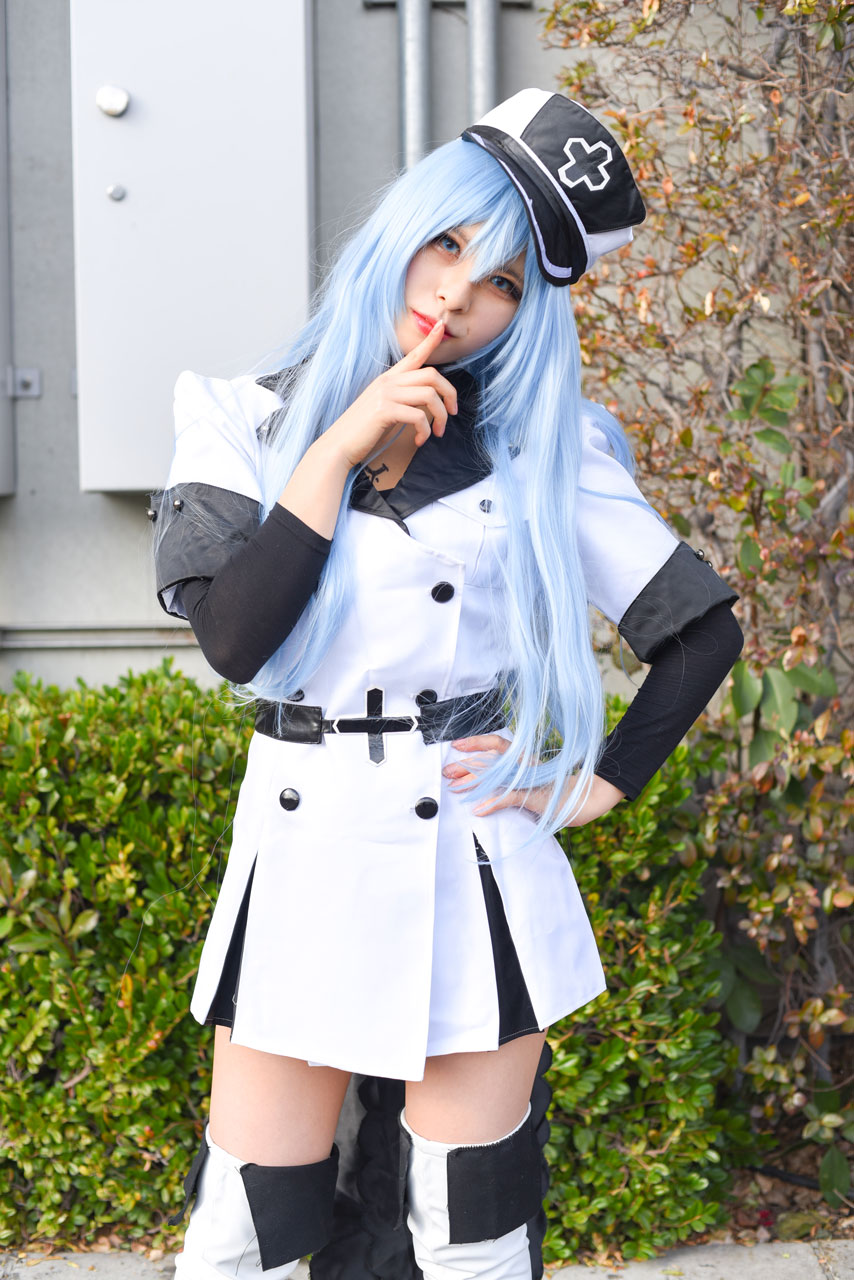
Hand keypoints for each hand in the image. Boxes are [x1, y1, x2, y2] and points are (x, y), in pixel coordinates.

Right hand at [323, 322, 458, 468]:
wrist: (339, 445)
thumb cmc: (363, 431)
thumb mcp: (384, 408)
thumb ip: (402, 399)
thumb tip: (427, 400)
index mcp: (388, 379)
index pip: (413, 355)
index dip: (429, 340)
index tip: (441, 326)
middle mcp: (387, 382)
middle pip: (432, 375)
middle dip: (450, 394)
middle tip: (452, 413)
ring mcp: (385, 394)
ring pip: (430, 395)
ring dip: (441, 416)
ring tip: (437, 432)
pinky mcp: (384, 410)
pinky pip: (419, 416)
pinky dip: (425, 431)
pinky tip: (420, 441)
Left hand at [443, 734, 624, 824]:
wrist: (581, 800)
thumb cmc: (553, 790)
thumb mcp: (528, 779)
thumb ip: (509, 776)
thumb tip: (485, 779)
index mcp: (523, 758)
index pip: (497, 742)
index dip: (476, 741)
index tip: (457, 744)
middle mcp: (524, 765)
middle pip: (490, 760)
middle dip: (466, 766)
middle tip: (447, 772)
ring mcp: (529, 780)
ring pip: (496, 777)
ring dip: (473, 783)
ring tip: (455, 788)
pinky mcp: (533, 796)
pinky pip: (509, 799)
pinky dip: (492, 804)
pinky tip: (478, 809)